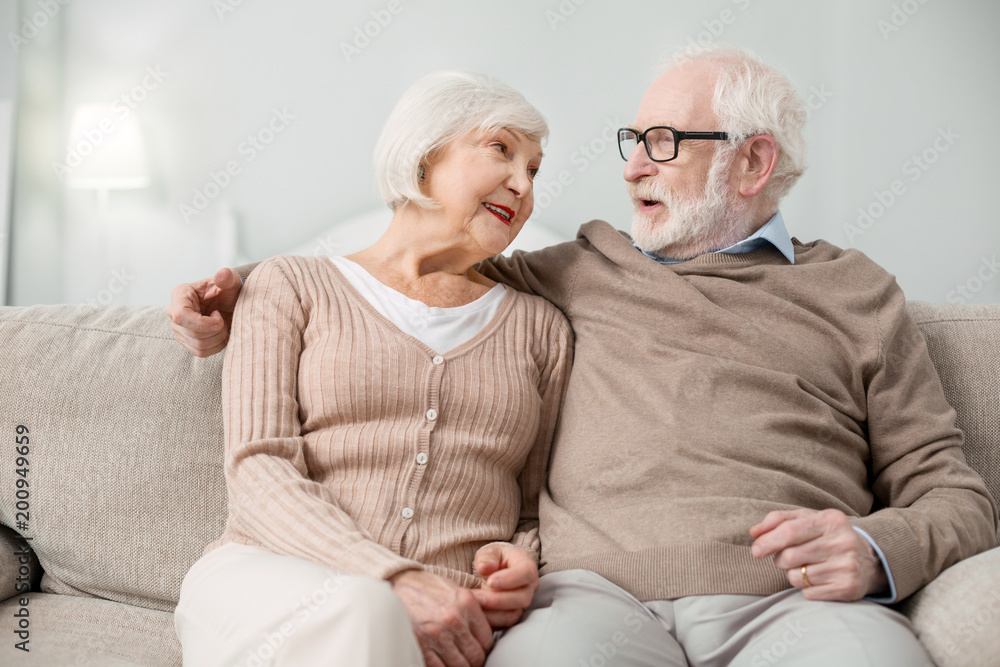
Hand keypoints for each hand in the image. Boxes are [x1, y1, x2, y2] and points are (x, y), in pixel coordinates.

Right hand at [166, 267, 242, 356]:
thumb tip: (223, 274)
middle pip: (193, 334)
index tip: (219, 319)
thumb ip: (227, 277)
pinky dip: (217, 346)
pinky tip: (221, 333)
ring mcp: (178, 329)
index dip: (202, 323)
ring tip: (223, 324)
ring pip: (198, 346)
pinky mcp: (186, 341)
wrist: (229, 302)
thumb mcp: (230, 281)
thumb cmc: (228, 290)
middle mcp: (174, 312)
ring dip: (219, 339)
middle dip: (216, 330)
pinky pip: (201, 353)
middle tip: (224, 318)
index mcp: (180, 295)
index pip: (180, 316)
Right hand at [389, 569, 493, 666]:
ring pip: (460, 665)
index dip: (484, 647)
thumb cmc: (425, 587)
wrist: (396, 584)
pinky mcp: (421, 646)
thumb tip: (484, 630)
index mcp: (466, 603)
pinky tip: (442, 660)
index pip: (487, 638)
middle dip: (474, 659)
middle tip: (468, 657)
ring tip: (455, 659)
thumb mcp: (453, 589)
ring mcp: (437, 634)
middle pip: (476, 655)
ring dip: (460, 665)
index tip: (479, 648)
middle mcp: (454, 619)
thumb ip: (471, 609)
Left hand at [471, 543, 538, 628]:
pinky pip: (503, 624)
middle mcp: (529, 588)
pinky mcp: (511, 616)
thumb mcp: (490, 552)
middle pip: (521, 598)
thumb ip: (488, 557)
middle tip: (477, 598)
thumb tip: (485, 567)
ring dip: (491, 613)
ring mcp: (521, 604)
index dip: (509, 579)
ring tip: (473, 606)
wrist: (498, 571)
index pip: (525, 574)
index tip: (490, 581)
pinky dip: (488, 621)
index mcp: (527, 567)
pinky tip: (474, 614)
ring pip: (513, 614)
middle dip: (497, 600)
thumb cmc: (495, 559)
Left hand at [750, 508, 887, 601]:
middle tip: (788, 558)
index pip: (790, 531)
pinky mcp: (848, 588)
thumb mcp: (808, 519)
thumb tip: (754, 532)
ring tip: (808, 567)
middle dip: (780, 559)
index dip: (768, 541)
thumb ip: (779, 520)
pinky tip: (820, 579)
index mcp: (831, 520)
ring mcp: (847, 566)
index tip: (756, 550)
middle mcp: (843, 542)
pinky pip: (808, 593)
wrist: (869, 559)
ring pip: (796, 576)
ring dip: (793, 574)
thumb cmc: (827, 536)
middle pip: (789, 556)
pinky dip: (806, 588)